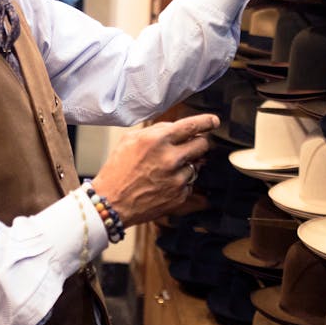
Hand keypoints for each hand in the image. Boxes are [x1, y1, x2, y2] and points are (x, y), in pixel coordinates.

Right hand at [92, 112, 218, 226]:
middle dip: (198, 143)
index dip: (206, 122)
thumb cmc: (117, 170)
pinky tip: (162, 185)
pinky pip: (189, 184)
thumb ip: (156, 130)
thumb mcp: (130, 140)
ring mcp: (177, 178)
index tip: (213, 121)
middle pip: (202, 145)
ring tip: (164, 171)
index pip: (192, 126)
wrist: (111, 203)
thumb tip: (176, 127)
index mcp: (157, 140)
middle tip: (189, 147)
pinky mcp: (179, 195)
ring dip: (185, 166)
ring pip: (195, 166)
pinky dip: (180, 183)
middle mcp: (170, 158)